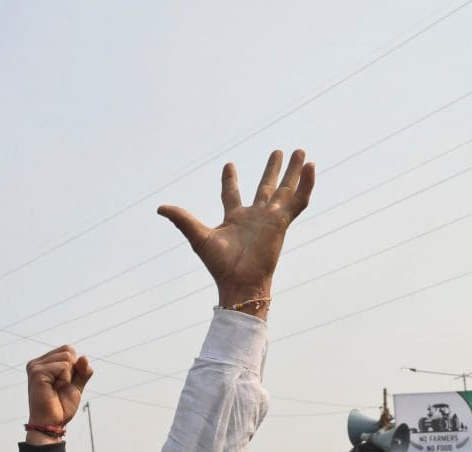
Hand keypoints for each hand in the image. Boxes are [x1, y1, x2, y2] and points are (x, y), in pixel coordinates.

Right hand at [25, 346, 92, 443]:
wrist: (52, 424)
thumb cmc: (60, 407)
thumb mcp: (76, 385)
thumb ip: (82, 371)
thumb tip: (84, 357)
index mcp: (43, 363)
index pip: (68, 350)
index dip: (74, 367)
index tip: (63, 384)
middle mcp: (36, 363)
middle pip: (68, 350)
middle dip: (72, 371)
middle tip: (60, 387)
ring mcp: (35, 367)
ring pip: (67, 357)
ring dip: (68, 376)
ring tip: (56, 389)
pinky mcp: (37, 373)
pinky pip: (64, 366)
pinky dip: (65, 379)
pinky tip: (54, 389)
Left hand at [158, 149, 314, 315]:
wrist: (239, 281)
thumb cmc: (220, 264)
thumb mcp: (198, 236)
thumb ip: (182, 219)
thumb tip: (160, 207)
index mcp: (235, 218)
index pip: (232, 194)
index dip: (230, 179)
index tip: (229, 165)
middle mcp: (255, 216)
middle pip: (265, 187)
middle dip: (272, 169)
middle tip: (278, 151)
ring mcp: (271, 219)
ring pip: (285, 190)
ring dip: (293, 171)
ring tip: (301, 152)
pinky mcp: (282, 223)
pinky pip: (298, 201)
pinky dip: (306, 185)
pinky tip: (311, 167)